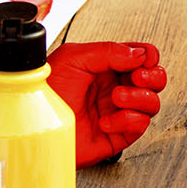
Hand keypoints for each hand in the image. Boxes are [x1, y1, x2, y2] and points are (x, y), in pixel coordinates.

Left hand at [46, 41, 166, 166]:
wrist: (31, 123)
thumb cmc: (44, 89)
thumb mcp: (73, 57)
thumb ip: (108, 51)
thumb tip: (138, 54)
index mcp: (106, 66)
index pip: (142, 57)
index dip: (148, 56)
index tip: (142, 59)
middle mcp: (114, 87)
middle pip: (155, 79)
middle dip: (153, 76)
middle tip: (137, 76)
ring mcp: (117, 112)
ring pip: (152, 103)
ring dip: (139, 98)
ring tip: (116, 98)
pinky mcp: (116, 135)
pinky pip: (139, 126)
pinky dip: (128, 121)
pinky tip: (107, 120)